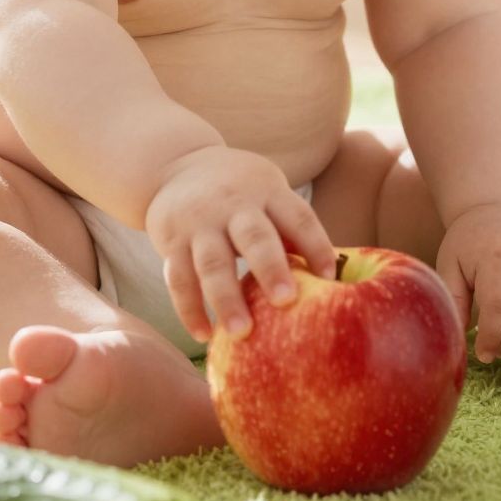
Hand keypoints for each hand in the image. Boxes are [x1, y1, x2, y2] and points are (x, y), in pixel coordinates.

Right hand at [146, 145, 337, 344]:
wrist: (177, 165)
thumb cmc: (240, 191)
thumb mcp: (268, 193)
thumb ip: (290, 229)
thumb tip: (330, 278)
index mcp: (266, 191)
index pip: (297, 216)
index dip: (315, 245)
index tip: (330, 277)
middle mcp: (232, 205)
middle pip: (253, 236)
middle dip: (270, 268)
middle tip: (287, 301)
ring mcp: (198, 223)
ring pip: (212, 263)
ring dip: (225, 299)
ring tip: (240, 333)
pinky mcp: (170, 241)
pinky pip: (178, 278)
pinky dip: (189, 309)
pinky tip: (204, 335)